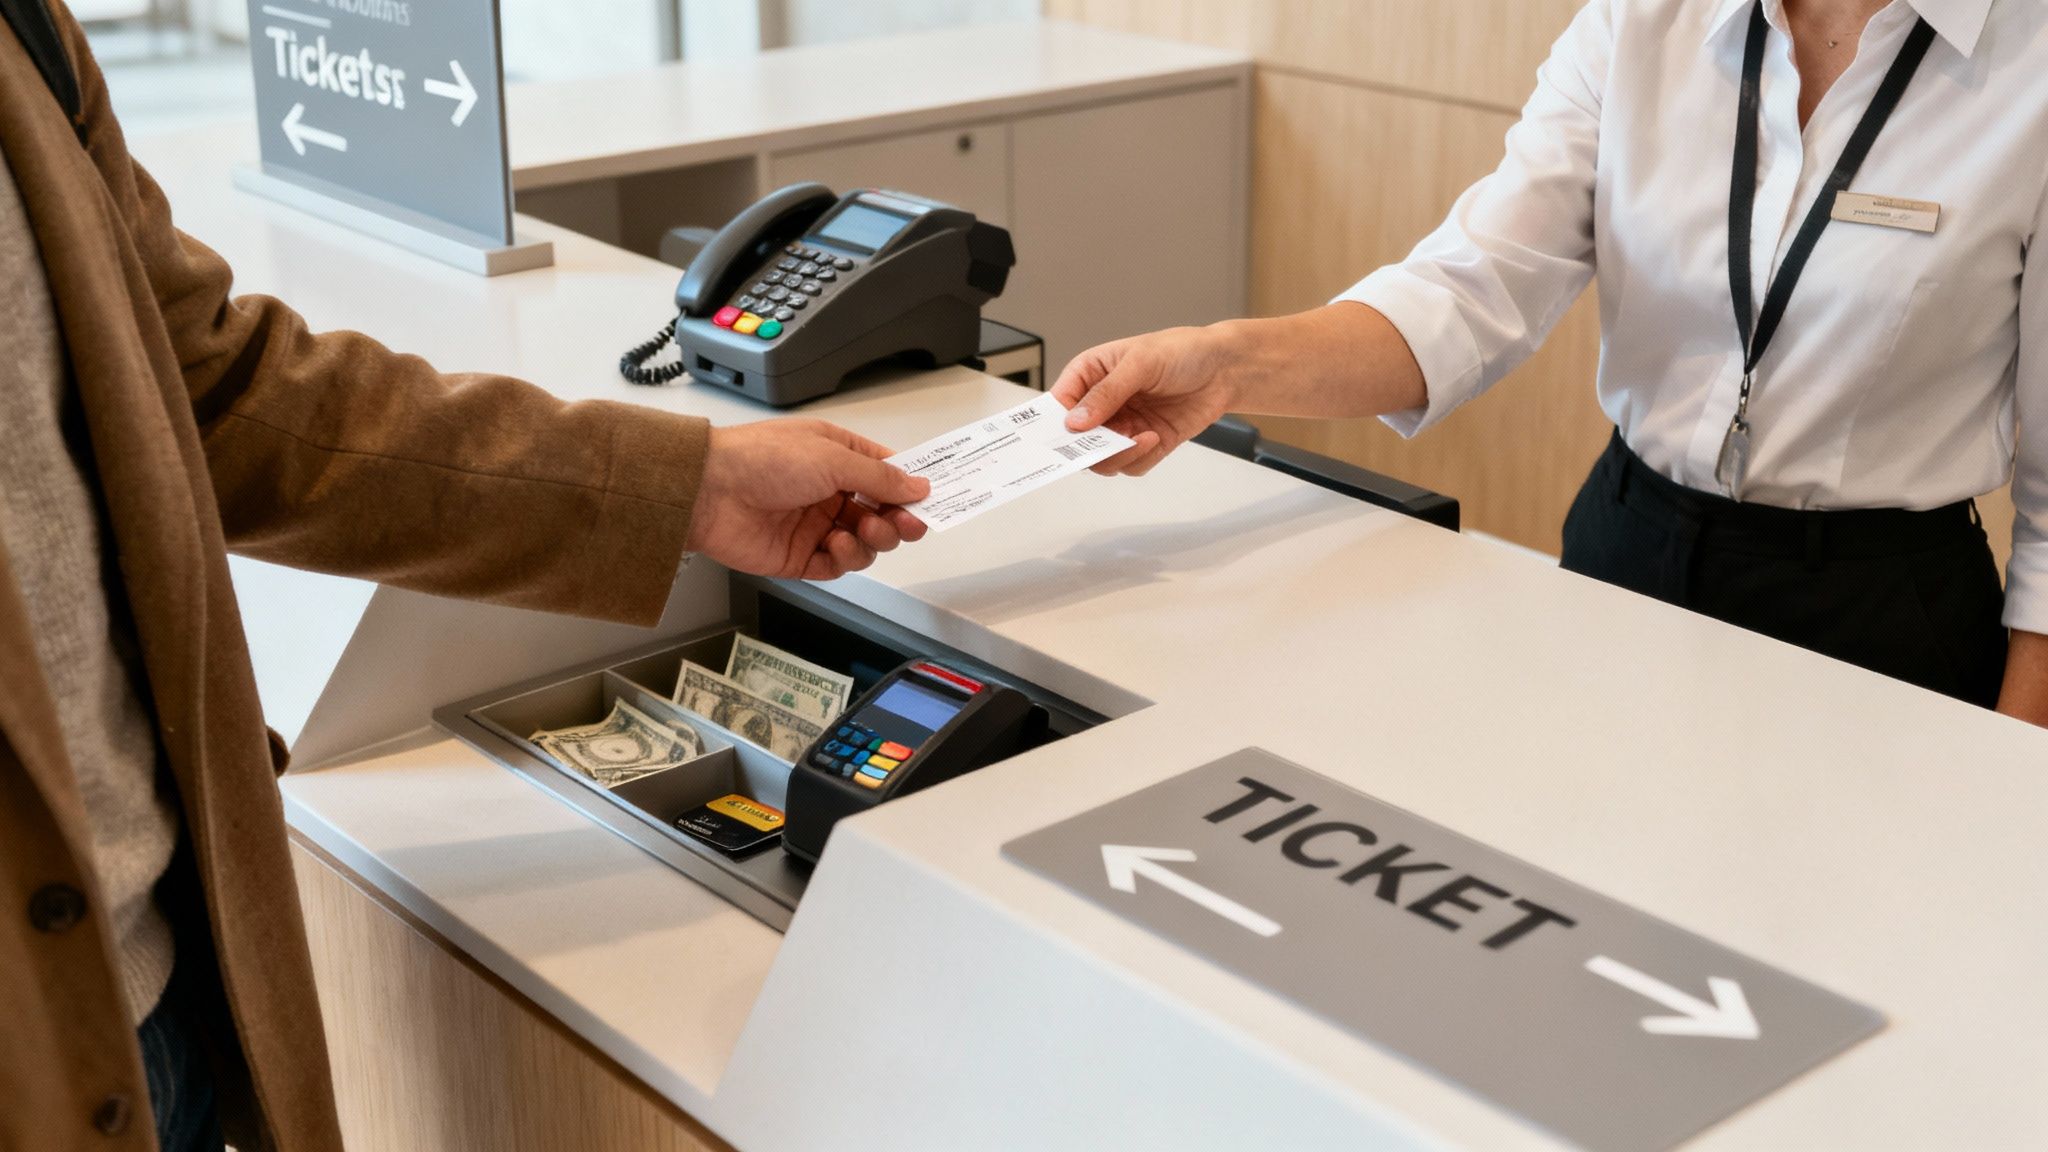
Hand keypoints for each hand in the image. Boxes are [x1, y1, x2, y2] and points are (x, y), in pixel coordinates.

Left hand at [685, 420, 929, 580]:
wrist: (709, 491)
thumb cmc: (765, 459)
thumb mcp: (832, 456)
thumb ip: (880, 476)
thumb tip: (919, 486)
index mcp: (837, 456)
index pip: (885, 474)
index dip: (910, 488)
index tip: (933, 501)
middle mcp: (829, 491)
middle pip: (882, 513)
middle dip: (898, 521)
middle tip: (906, 525)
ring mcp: (815, 525)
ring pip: (865, 543)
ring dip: (872, 539)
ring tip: (861, 530)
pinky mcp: (800, 557)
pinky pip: (838, 565)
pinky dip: (846, 558)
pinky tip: (837, 545)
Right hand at [1052, 326, 1237, 475]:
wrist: (1225, 369)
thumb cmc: (1183, 351)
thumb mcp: (1140, 362)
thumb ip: (1107, 393)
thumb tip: (1076, 421)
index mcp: (1090, 375)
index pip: (1059, 404)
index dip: (1055, 423)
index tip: (1062, 437)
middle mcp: (1103, 404)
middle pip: (1077, 440)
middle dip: (1089, 447)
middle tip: (1105, 447)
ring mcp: (1123, 426)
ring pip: (1102, 459)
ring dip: (1118, 455)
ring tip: (1143, 437)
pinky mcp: (1146, 443)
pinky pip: (1131, 465)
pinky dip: (1139, 458)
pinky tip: (1155, 437)